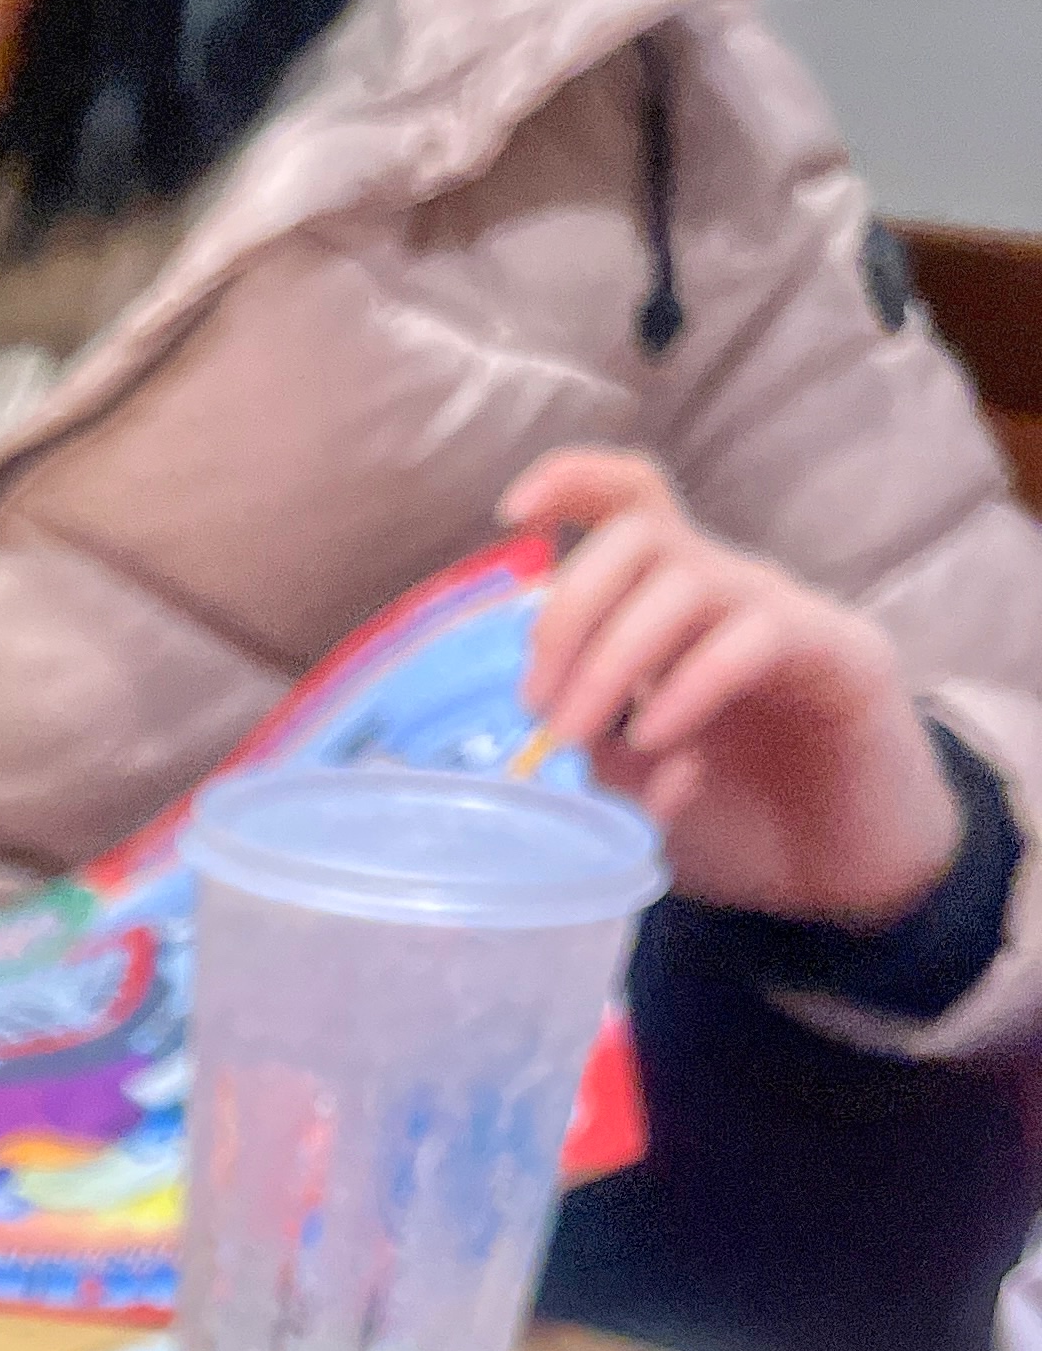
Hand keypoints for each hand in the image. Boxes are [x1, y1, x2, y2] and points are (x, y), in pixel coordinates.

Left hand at [501, 449, 962, 926]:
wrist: (841, 868)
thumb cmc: (733, 814)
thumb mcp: (630, 781)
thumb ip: (587, 740)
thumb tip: (535, 727)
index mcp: (673, 606)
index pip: (631, 502)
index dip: (572, 482)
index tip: (510, 512)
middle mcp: (727, 592)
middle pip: (638, 535)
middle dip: (568, 609)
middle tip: (534, 706)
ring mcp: (784, 616)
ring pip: (686, 581)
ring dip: (610, 658)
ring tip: (575, 740)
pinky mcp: (840, 657)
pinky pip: (756, 636)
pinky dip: (690, 684)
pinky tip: (656, 740)